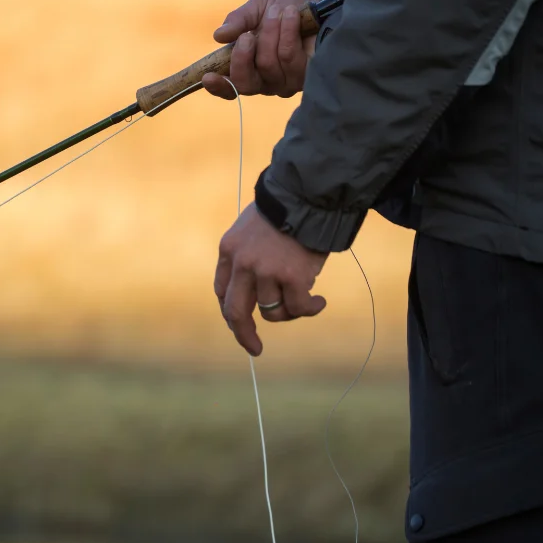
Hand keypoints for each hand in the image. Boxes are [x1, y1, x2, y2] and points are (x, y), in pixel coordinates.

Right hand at [202, 0, 321, 99]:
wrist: (321, 4)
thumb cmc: (287, 10)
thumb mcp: (257, 9)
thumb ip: (238, 21)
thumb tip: (218, 36)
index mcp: (250, 69)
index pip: (231, 88)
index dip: (218, 87)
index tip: (207, 77)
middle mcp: (267, 82)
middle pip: (246, 84)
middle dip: (242, 56)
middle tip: (248, 34)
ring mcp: (288, 82)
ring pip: (268, 65)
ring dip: (271, 32)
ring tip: (278, 11)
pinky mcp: (308, 75)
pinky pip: (289, 57)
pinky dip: (288, 31)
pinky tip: (294, 15)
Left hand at [214, 203, 328, 356]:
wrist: (306, 194)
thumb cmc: (285, 210)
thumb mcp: (252, 229)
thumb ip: (249, 255)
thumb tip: (256, 291)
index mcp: (229, 250)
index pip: (222, 290)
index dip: (231, 311)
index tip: (241, 323)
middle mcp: (243, 264)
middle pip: (235, 311)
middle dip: (243, 335)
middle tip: (254, 349)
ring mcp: (266, 272)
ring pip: (273, 312)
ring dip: (291, 311)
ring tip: (307, 300)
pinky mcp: (292, 277)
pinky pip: (298, 308)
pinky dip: (310, 309)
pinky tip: (319, 302)